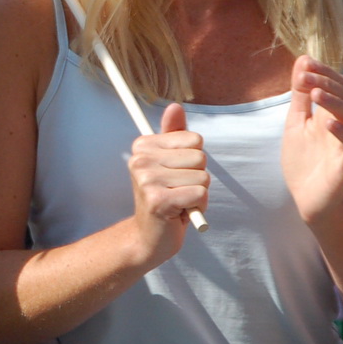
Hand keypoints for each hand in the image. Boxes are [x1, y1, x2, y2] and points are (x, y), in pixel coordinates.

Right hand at [126, 103, 208, 268]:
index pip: (194, 139)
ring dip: (199, 194)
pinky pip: (200, 194)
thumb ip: (175, 135)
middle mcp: (140, 160)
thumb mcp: (170, 163)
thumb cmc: (165, 197)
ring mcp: (146, 180)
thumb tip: (175, 106)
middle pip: (200, 157)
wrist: (150, 237)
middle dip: (198, 177)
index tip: (176, 174)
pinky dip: (198, 207)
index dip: (194, 160)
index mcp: (142, 146)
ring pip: (202, 177)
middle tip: (179, 191)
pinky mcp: (157, 200)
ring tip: (180, 202)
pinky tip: (180, 213)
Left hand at [281, 55, 342, 224]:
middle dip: (328, 83)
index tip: (304, 63)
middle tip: (306, 77)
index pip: (336, 86)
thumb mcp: (296, 122)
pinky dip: (342, 133)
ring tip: (316, 94)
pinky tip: (326, 123)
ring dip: (336, 103)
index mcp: (330, 114)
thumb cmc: (303, 160)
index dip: (323, 72)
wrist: (307, 199)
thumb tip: (302, 60)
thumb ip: (300, 95)